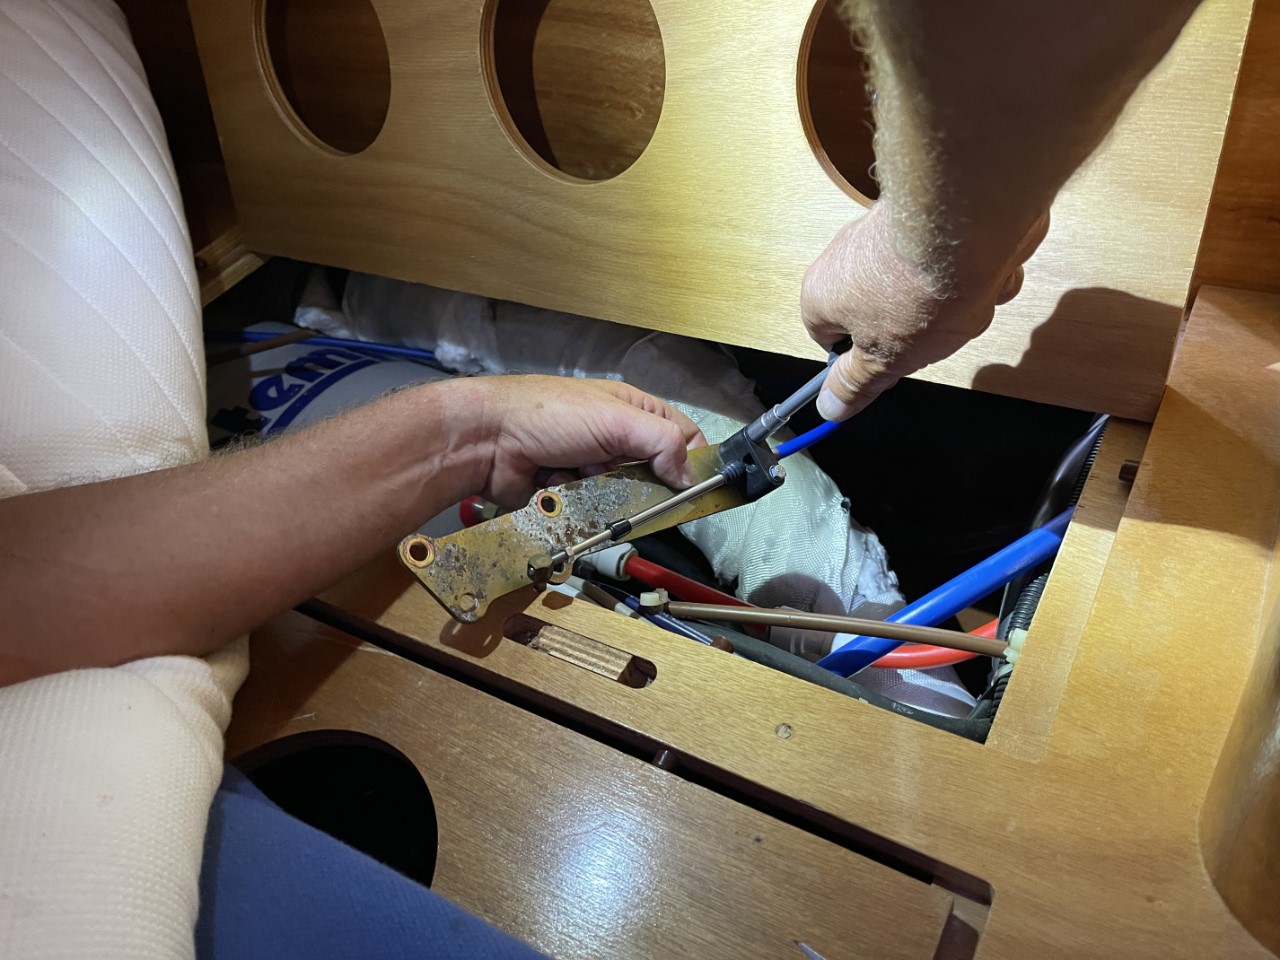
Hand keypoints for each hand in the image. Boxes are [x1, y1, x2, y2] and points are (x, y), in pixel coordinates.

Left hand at [465, 376, 704, 507]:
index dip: (691, 461)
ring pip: (620, 497)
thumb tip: (687, 475)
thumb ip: (661, 442)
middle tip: (625, 485)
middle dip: (639, 484)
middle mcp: (614, 437)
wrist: (486, 439)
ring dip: (603, 494)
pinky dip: (577, 503)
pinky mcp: (568, 491)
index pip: (681, 435)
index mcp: (632, 410)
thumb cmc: (548, 414)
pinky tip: (558, 487)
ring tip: (579, 478)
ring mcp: (590, 466)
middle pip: (651, 474)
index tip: (691, 488)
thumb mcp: (615, 419)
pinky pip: (590, 509)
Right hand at [802, 202, 1048, 419]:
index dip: (860, 356)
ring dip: (948, 302)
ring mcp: (888, 231)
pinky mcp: (929, 214)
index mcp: (822, 294)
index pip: (827, 337)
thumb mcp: (885, 359)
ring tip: (964, 302)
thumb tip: (830, 408)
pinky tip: (984, 275)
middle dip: (912, 328)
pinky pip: (950, 256)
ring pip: (920, 285)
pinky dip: (971, 271)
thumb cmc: (915, 293)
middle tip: (931, 336)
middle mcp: (846, 256)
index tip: (886, 365)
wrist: (966, 224)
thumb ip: (857, 383)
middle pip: (877, 310)